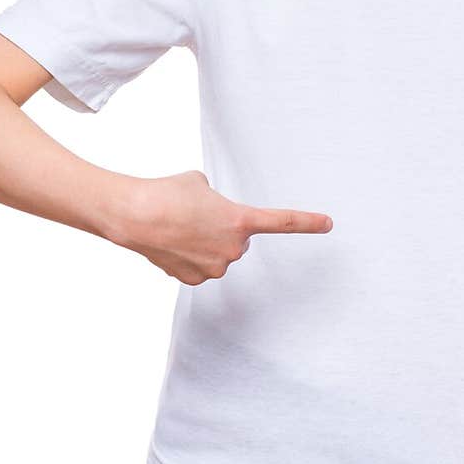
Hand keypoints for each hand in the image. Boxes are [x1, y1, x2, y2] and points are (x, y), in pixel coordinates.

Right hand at [112, 169, 332, 284]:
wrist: (134, 215)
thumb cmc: (167, 192)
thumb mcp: (200, 184)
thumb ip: (217, 203)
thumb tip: (210, 221)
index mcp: (241, 220)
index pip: (282, 222)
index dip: (307, 222)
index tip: (329, 224)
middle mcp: (234, 249)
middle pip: (238, 240)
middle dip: (221, 230)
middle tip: (195, 216)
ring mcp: (215, 267)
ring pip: (217, 254)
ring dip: (203, 243)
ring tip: (178, 228)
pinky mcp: (195, 280)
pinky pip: (199, 267)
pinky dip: (188, 257)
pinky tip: (171, 244)